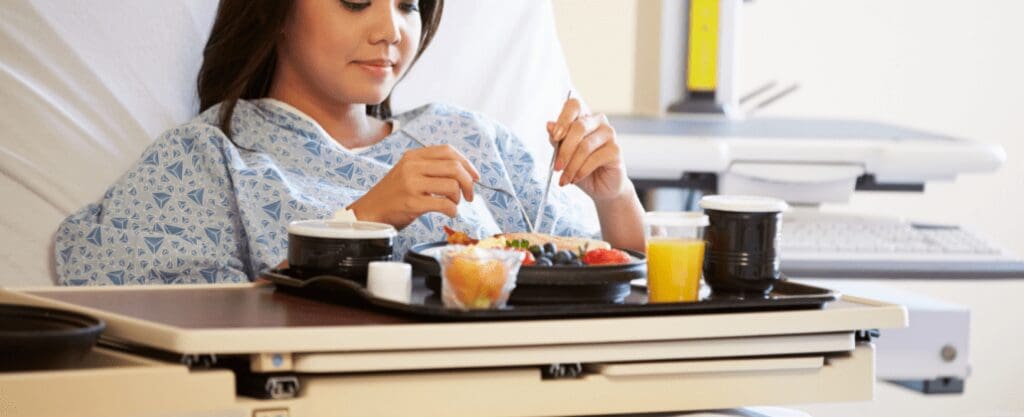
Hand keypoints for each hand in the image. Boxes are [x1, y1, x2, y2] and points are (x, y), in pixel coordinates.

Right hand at [348, 145, 479, 229]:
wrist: (370, 211)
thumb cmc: (394, 194)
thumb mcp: (409, 172)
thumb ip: (431, 167)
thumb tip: (465, 172)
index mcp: (413, 156)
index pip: (448, 151)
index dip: (467, 163)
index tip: (475, 176)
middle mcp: (412, 167)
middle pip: (454, 167)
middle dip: (468, 182)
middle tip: (469, 195)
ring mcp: (411, 184)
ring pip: (452, 186)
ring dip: (459, 198)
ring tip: (453, 204)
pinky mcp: (411, 203)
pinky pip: (444, 205)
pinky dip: (453, 210)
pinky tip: (449, 213)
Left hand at [547, 98, 629, 201]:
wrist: (601, 186)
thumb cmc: (582, 168)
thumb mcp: (564, 154)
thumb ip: (557, 140)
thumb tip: (549, 125)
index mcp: (584, 118)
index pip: (574, 105)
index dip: (563, 119)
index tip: (555, 136)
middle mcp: (598, 122)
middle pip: (578, 127)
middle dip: (564, 150)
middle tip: (557, 167)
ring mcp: (609, 134)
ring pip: (585, 146)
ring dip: (571, 166)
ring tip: (565, 178)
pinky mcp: (616, 150)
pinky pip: (594, 159)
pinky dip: (581, 171)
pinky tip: (575, 179)